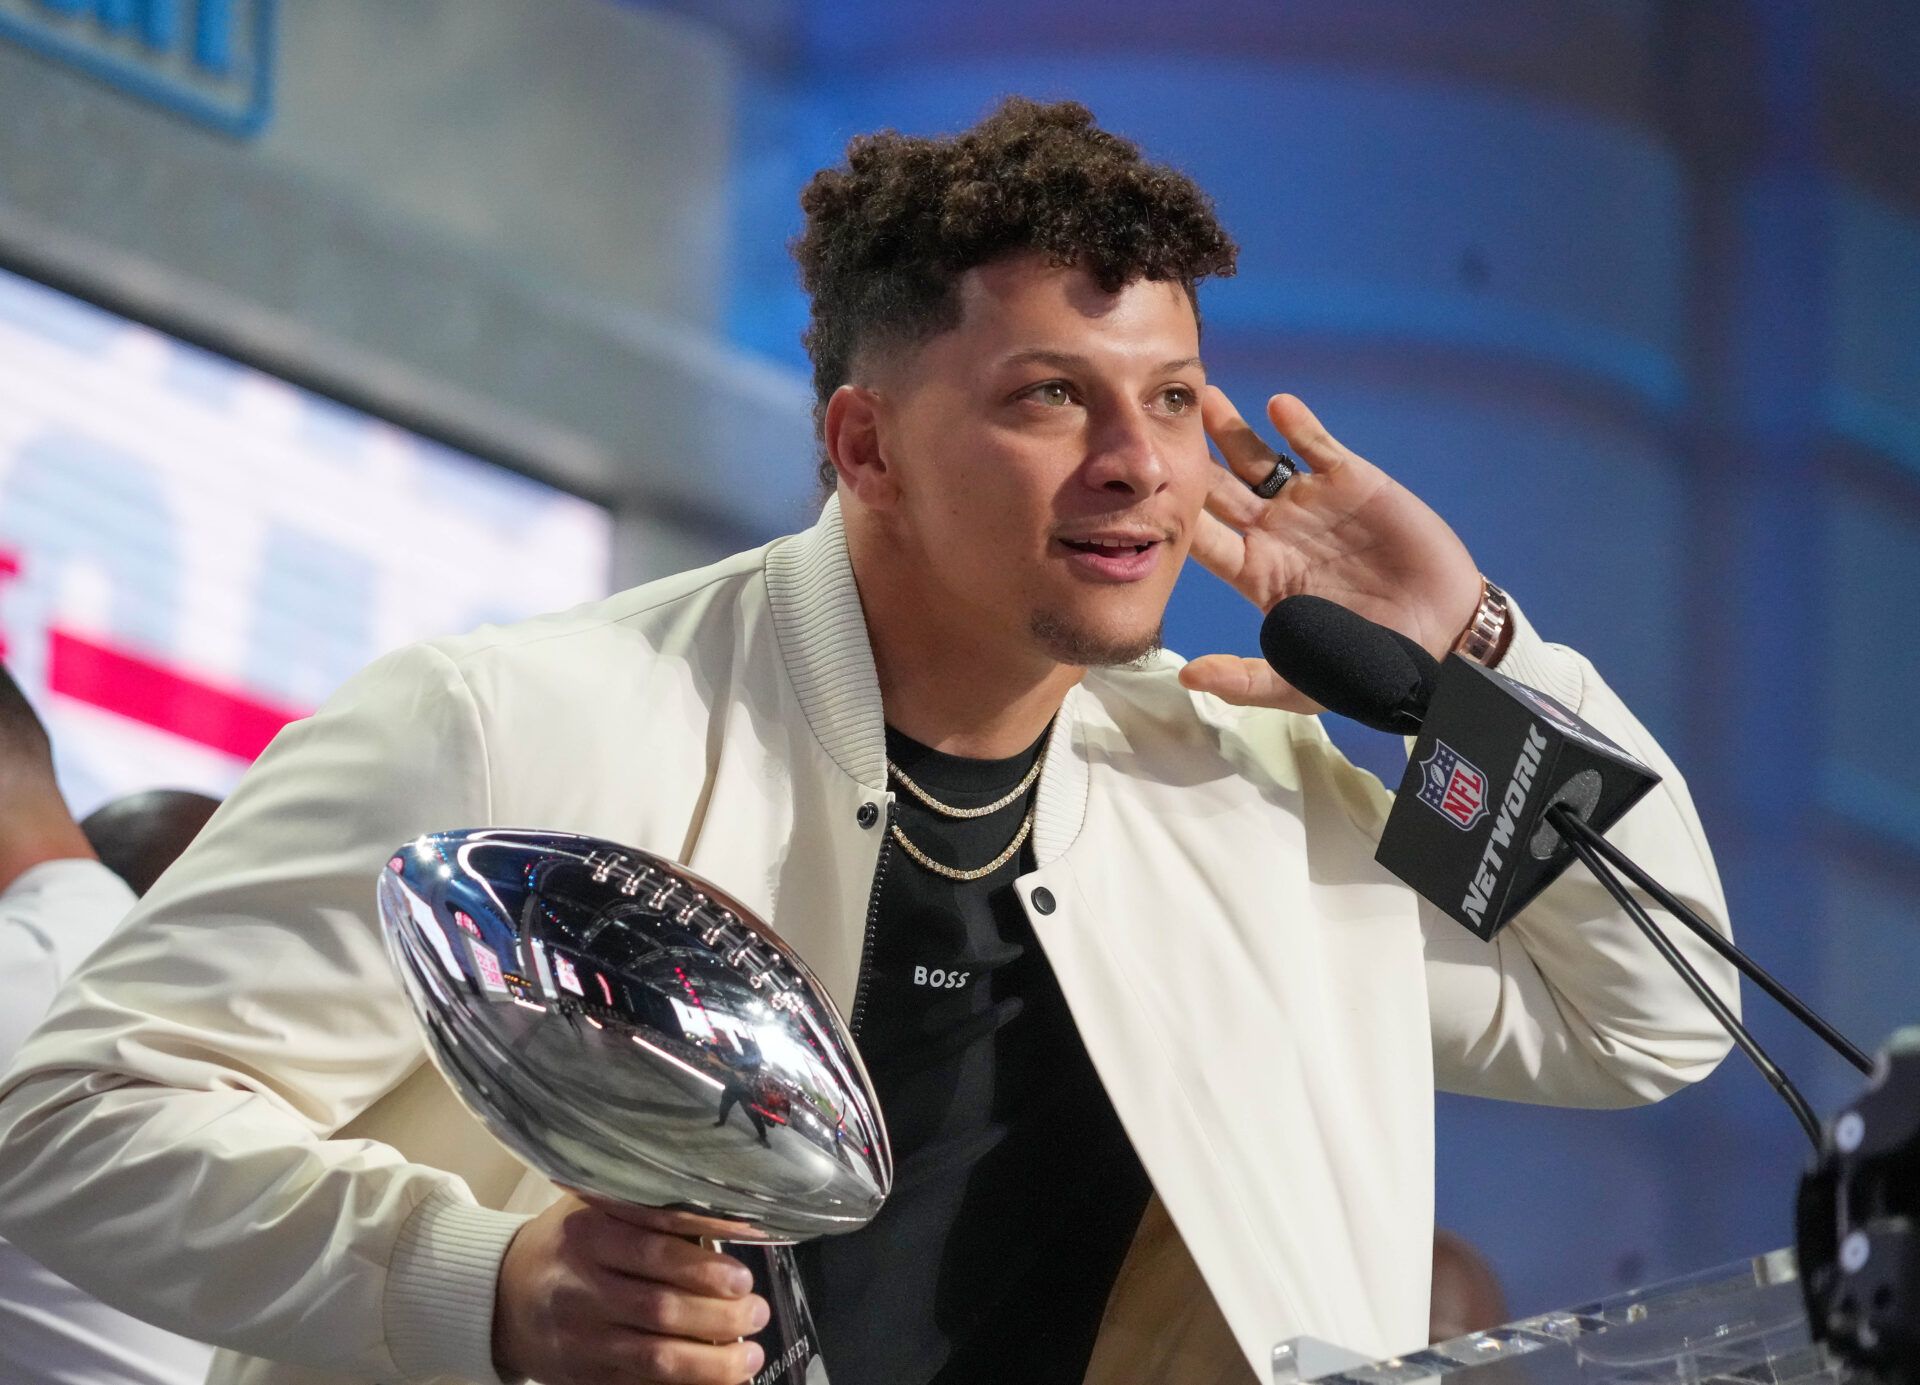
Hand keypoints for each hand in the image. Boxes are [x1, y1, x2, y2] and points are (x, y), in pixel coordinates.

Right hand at [493, 1192, 768, 1384]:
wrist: (501, 1295)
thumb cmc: (568, 1244)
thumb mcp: (597, 1208)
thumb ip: (651, 1211)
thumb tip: (730, 1221)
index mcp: (587, 1235)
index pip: (653, 1249)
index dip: (703, 1266)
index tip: (742, 1277)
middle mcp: (581, 1287)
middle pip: (660, 1307)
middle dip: (719, 1316)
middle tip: (756, 1312)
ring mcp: (582, 1338)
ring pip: (655, 1357)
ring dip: (712, 1362)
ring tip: (749, 1354)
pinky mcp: (584, 1375)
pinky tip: (720, 1380)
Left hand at [1178, 388, 1484, 711]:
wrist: (1441, 637)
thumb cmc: (1368, 664)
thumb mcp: (1301, 683)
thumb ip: (1245, 680)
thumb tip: (1188, 677)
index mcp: (1258, 573)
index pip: (1207, 540)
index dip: (1178, 516)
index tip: (1144, 493)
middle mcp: (1276, 532)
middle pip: (1221, 490)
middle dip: (1193, 460)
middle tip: (1159, 426)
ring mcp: (1312, 504)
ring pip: (1260, 459)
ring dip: (1234, 430)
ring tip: (1207, 398)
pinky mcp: (1352, 481)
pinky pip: (1318, 447)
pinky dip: (1299, 426)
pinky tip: (1279, 406)